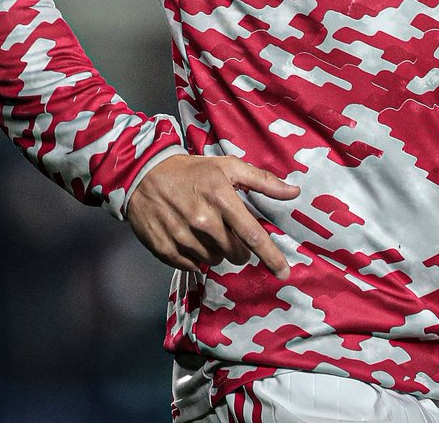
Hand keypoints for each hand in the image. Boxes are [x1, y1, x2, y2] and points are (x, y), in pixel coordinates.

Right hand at [126, 153, 300, 278]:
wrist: (144, 175)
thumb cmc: (192, 171)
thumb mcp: (228, 166)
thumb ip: (262, 181)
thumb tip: (294, 192)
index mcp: (221, 198)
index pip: (252, 235)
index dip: (270, 256)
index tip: (283, 272)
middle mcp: (202, 220)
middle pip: (235, 252)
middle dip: (239, 247)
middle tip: (228, 229)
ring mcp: (182, 236)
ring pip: (214, 260)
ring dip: (216, 250)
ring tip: (205, 229)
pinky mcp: (165, 250)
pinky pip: (192, 266)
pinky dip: (196, 256)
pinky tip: (190, 237)